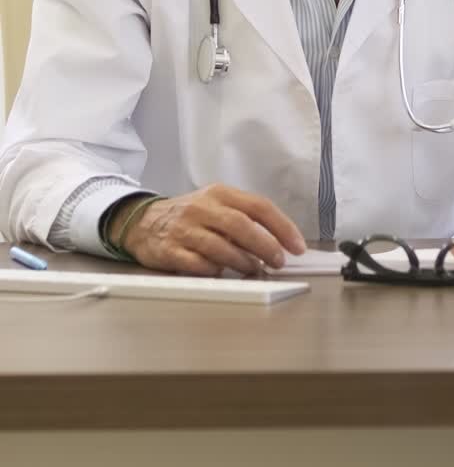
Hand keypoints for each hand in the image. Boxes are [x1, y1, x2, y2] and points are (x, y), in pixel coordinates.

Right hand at [106, 183, 305, 275]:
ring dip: (243, 262)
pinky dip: (214, 271)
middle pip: (241, 226)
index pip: (259, 206)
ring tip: (255, 270)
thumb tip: (279, 242)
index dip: (282, 227)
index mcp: (220, 193)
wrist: (143, 222)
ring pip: (221, 248)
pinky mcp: (170, 251)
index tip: (297, 246)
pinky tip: (223, 273)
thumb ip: (243, 218)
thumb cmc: (190, 216)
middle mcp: (203, 208)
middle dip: (265, 246)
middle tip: (279, 262)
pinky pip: (198, 265)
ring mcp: (185, 229)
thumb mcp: (216, 205)